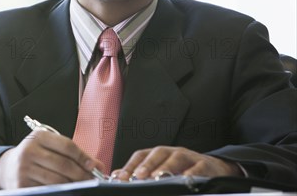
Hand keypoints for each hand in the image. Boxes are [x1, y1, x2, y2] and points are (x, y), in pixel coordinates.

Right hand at [0, 130, 103, 188]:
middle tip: (93, 179)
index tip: (94, 165)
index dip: (83, 156)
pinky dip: (61, 191)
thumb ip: (71, 152)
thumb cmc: (35, 155)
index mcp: (38, 136)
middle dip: (82, 174)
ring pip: (57, 180)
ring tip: (83, 185)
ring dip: (74, 185)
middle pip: (63, 164)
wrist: (7, 167)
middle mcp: (29, 151)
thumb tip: (97, 165)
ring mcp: (24, 169)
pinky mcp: (21, 185)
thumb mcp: (48, 146)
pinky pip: (47, 190)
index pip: (66, 145)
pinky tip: (67, 190)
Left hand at [111, 146, 242, 180]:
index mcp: (159, 154)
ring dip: (166, 167)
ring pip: (176, 158)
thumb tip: (116, 176)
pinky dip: (191, 173)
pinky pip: (198, 167)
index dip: (130, 165)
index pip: (142, 155)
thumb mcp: (161, 170)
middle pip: (158, 153)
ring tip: (157, 178)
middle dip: (146, 165)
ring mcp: (189, 157)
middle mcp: (172, 152)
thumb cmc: (183, 170)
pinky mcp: (205, 165)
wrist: (215, 169)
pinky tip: (185, 180)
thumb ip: (140, 173)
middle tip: (138, 177)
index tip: (120, 178)